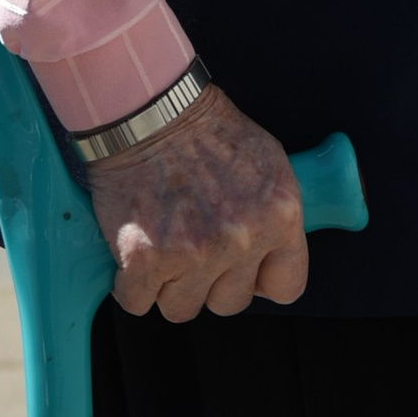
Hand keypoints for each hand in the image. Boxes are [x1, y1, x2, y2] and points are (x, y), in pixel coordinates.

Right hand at [87, 84, 306, 321]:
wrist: (150, 108)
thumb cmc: (206, 131)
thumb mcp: (267, 161)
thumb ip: (275, 214)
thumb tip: (274, 255)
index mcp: (280, 213)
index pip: (287, 286)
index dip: (261, 280)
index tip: (245, 270)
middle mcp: (242, 238)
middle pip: (229, 303)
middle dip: (210, 280)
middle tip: (194, 242)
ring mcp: (195, 251)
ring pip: (182, 308)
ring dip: (169, 284)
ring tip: (164, 239)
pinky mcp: (145, 259)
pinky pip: (137, 301)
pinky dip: (130, 282)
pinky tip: (135, 248)